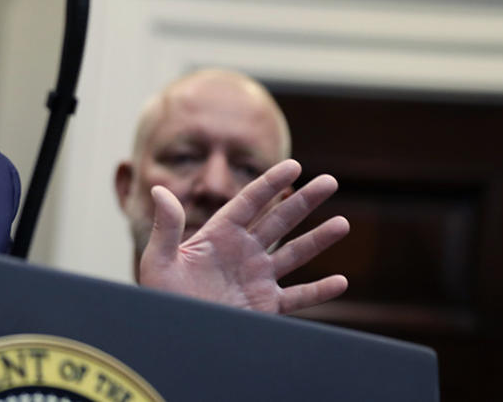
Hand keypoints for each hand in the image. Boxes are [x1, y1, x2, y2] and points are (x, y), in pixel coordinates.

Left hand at [138, 159, 349, 313]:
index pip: (249, 203)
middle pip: (279, 221)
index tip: (293, 165)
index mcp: (218, 235)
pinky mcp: (264, 306)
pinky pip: (297, 297)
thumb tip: (159, 189)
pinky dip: (319, 291)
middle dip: (304, 201)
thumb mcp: (159, 260)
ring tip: (344, 223)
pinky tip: (340, 282)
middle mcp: (242, 252)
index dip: (271, 184)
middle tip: (330, 181)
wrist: (174, 336)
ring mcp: (256, 278)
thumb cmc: (160, 296)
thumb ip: (166, 227)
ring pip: (294, 254)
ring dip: (318, 239)